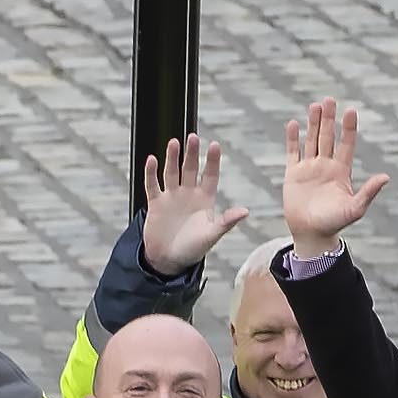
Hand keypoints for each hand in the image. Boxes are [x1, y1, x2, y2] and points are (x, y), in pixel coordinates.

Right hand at [138, 132, 252, 275]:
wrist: (169, 260)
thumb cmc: (193, 249)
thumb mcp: (211, 235)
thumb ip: (226, 222)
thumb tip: (245, 211)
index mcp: (205, 199)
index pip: (210, 175)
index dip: (212, 161)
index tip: (215, 145)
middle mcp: (189, 193)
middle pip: (190, 168)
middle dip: (192, 153)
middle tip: (193, 137)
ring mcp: (172, 197)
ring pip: (172, 172)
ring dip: (172, 158)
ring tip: (174, 142)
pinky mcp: (156, 203)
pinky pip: (153, 185)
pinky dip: (151, 173)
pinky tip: (152, 160)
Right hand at [275, 98, 389, 256]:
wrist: (312, 234)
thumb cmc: (335, 223)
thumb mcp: (355, 208)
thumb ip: (369, 192)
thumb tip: (386, 177)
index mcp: (341, 171)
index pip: (346, 144)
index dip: (348, 128)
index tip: (350, 111)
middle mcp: (326, 166)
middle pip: (328, 137)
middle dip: (328, 119)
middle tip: (329, 99)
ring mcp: (309, 169)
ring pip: (311, 141)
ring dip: (313, 124)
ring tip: (315, 105)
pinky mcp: (293, 175)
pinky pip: (292, 152)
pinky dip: (292, 139)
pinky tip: (293, 124)